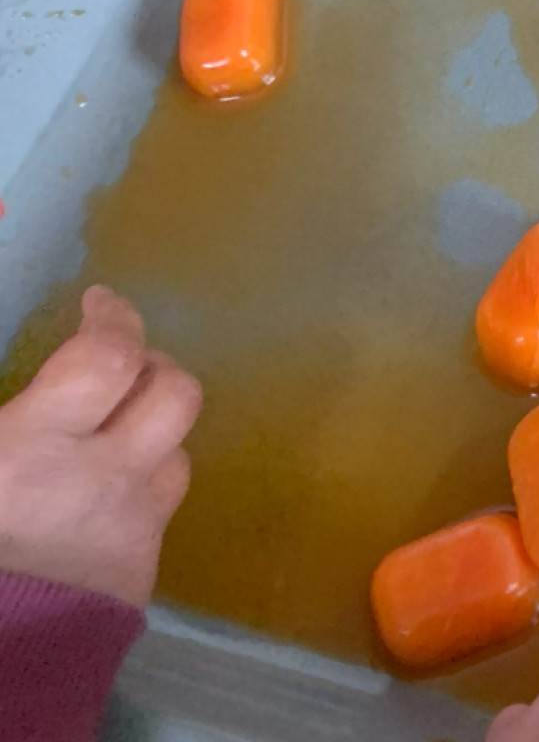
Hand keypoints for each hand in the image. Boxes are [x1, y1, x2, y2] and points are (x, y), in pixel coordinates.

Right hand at [0, 286, 200, 606]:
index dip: (112, 318)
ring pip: (177, 457)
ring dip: (152, 437)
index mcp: (40, 449)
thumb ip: (7, 421)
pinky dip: (138, 498)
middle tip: (122, 368)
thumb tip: (22, 405)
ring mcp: (132, 531)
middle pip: (177, 395)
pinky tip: (102, 507)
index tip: (99, 302)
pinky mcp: (138, 580)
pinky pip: (158, 518)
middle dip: (154, 369)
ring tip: (114, 438)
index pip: (109, 357)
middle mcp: (106, 480)